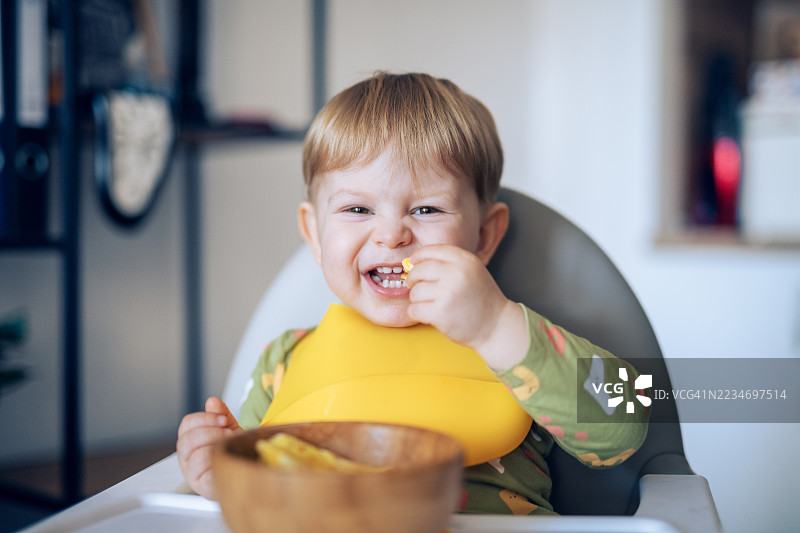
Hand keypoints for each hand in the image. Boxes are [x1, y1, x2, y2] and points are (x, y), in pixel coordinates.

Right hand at [176, 396, 240, 499]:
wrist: (243, 469)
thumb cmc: (231, 449)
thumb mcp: (228, 427)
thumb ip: (220, 414)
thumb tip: (212, 401)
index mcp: (189, 440)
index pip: (186, 424)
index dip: (204, 418)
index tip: (223, 419)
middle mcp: (186, 457)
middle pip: (187, 440)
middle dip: (211, 432)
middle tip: (228, 431)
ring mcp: (192, 473)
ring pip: (195, 457)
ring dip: (215, 446)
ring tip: (229, 444)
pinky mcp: (203, 486)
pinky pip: (204, 474)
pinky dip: (216, 462)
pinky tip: (226, 457)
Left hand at [405, 245, 527, 369]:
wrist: (496, 326)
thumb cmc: (480, 299)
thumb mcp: (472, 271)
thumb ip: (448, 264)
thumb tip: (414, 263)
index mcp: (464, 260)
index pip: (430, 251)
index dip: (418, 258)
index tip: (414, 265)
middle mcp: (456, 273)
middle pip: (418, 271)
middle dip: (414, 281)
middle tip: (419, 289)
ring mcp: (448, 293)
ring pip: (415, 292)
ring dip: (418, 300)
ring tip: (432, 305)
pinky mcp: (440, 313)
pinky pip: (414, 309)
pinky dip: (417, 314)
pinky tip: (428, 315)